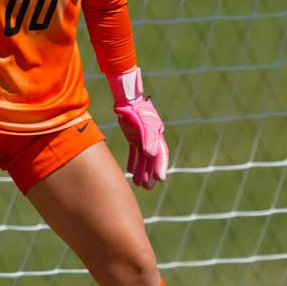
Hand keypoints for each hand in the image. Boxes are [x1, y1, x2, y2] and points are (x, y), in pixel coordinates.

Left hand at [107, 67, 168, 188]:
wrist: (126, 98)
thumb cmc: (135, 109)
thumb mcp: (143, 123)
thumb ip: (147, 138)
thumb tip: (150, 154)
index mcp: (156, 134)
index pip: (160, 154)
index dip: (160, 167)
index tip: (160, 180)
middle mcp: (151, 137)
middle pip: (152, 159)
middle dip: (151, 173)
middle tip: (148, 187)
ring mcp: (142, 137)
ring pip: (143, 158)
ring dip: (142, 170)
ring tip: (139, 184)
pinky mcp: (133, 136)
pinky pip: (135, 152)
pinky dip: (133, 162)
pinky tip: (131, 172)